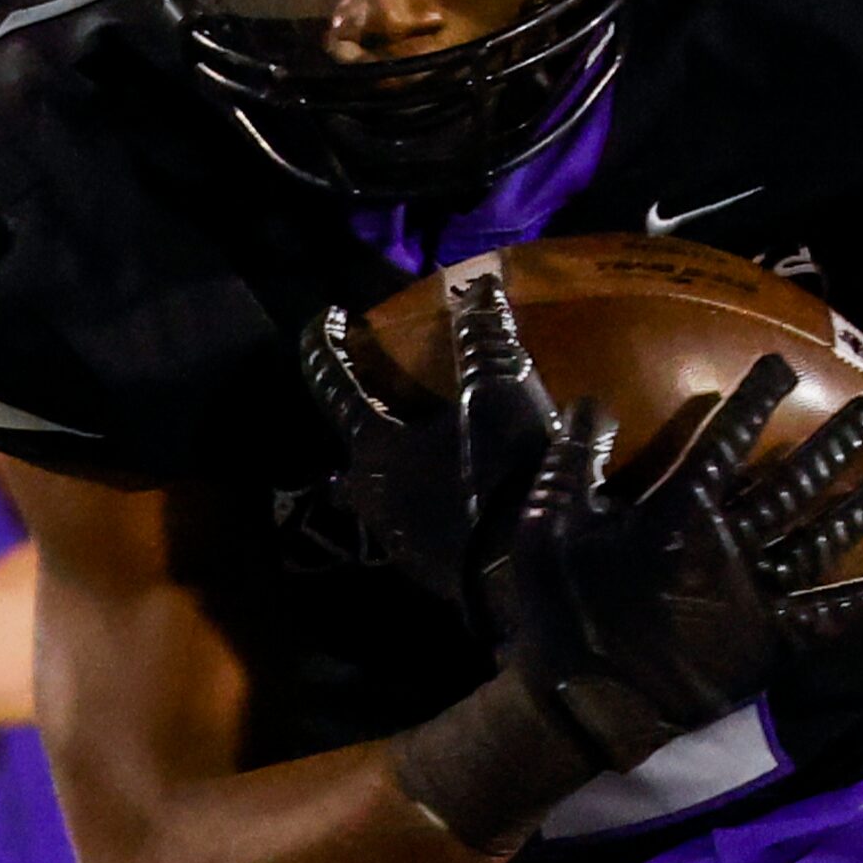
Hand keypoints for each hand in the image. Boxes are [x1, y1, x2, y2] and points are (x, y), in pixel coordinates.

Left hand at [300, 273, 560, 607]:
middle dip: (360, 428)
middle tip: (379, 404)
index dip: (325, 345)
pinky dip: (438, 504)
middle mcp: (376, 499)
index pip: (335, 384)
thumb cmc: (504, 473)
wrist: (536, 578)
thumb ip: (483, 338)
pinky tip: (471, 497)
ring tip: (430, 451)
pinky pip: (425, 528)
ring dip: (400, 472)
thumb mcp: (499, 393)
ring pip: (385, 498)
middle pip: (352, 456)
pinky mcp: (440, 575)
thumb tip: (478, 284)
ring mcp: (404, 544)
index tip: (327, 314)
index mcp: (375, 449)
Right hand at [482, 354, 862, 770]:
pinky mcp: (767, 645)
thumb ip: (574, 457)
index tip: (782, 365)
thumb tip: (592, 402)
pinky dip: (862, 605)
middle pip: (794, 482)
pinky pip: (823, 621)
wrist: (583, 700)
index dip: (755, 401)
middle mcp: (729, 546)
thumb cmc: (560, 604)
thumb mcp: (549, 519)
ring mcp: (754, 596)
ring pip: (823, 540)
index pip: (724, 442)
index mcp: (678, 513)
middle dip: (836, 441)